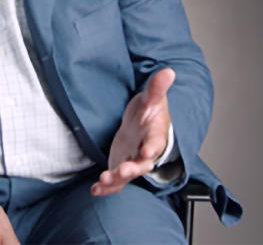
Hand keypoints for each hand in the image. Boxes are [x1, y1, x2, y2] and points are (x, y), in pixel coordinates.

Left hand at [91, 68, 174, 195]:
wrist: (144, 124)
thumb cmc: (150, 112)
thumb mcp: (152, 98)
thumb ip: (157, 88)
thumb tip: (168, 71)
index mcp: (155, 135)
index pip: (156, 142)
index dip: (152, 147)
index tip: (146, 150)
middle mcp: (145, 152)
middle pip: (142, 165)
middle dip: (133, 169)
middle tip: (123, 171)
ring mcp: (133, 161)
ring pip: (127, 176)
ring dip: (116, 180)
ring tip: (102, 181)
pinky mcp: (122, 166)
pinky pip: (116, 181)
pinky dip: (106, 188)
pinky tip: (94, 190)